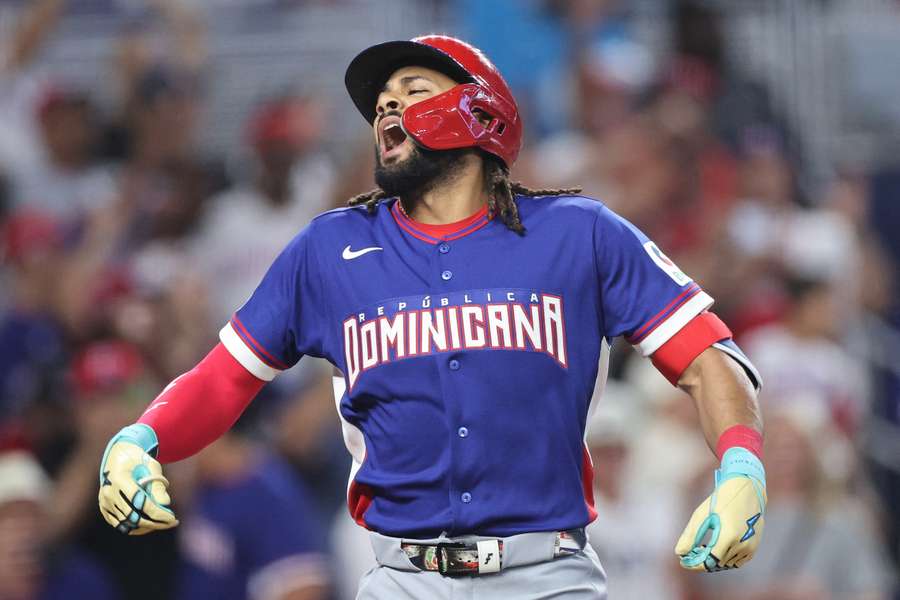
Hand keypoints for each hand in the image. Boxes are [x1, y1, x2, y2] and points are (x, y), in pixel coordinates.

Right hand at [98, 424, 178, 534]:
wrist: (118, 455)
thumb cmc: (139, 459)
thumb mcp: (152, 466)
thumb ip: (158, 484)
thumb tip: (165, 504)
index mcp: (120, 479)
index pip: (141, 503)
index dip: (158, 514)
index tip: (173, 518)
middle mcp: (109, 492)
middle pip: (133, 516)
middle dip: (155, 523)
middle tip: (172, 523)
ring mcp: (104, 501)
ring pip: (126, 523)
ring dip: (146, 527)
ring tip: (162, 524)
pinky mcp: (104, 508)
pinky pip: (119, 524)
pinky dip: (134, 528)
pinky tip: (149, 525)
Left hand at [675, 447, 765, 570]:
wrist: (748, 489)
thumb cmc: (722, 499)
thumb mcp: (702, 514)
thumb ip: (690, 535)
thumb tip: (679, 552)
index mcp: (728, 536)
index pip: (710, 562)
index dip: (695, 564)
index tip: (683, 561)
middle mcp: (742, 545)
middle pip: (718, 564)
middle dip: (702, 560)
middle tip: (690, 552)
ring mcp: (751, 547)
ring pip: (727, 564)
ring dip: (714, 560)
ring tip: (702, 548)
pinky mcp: (755, 546)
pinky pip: (738, 561)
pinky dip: (726, 559)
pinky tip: (716, 548)